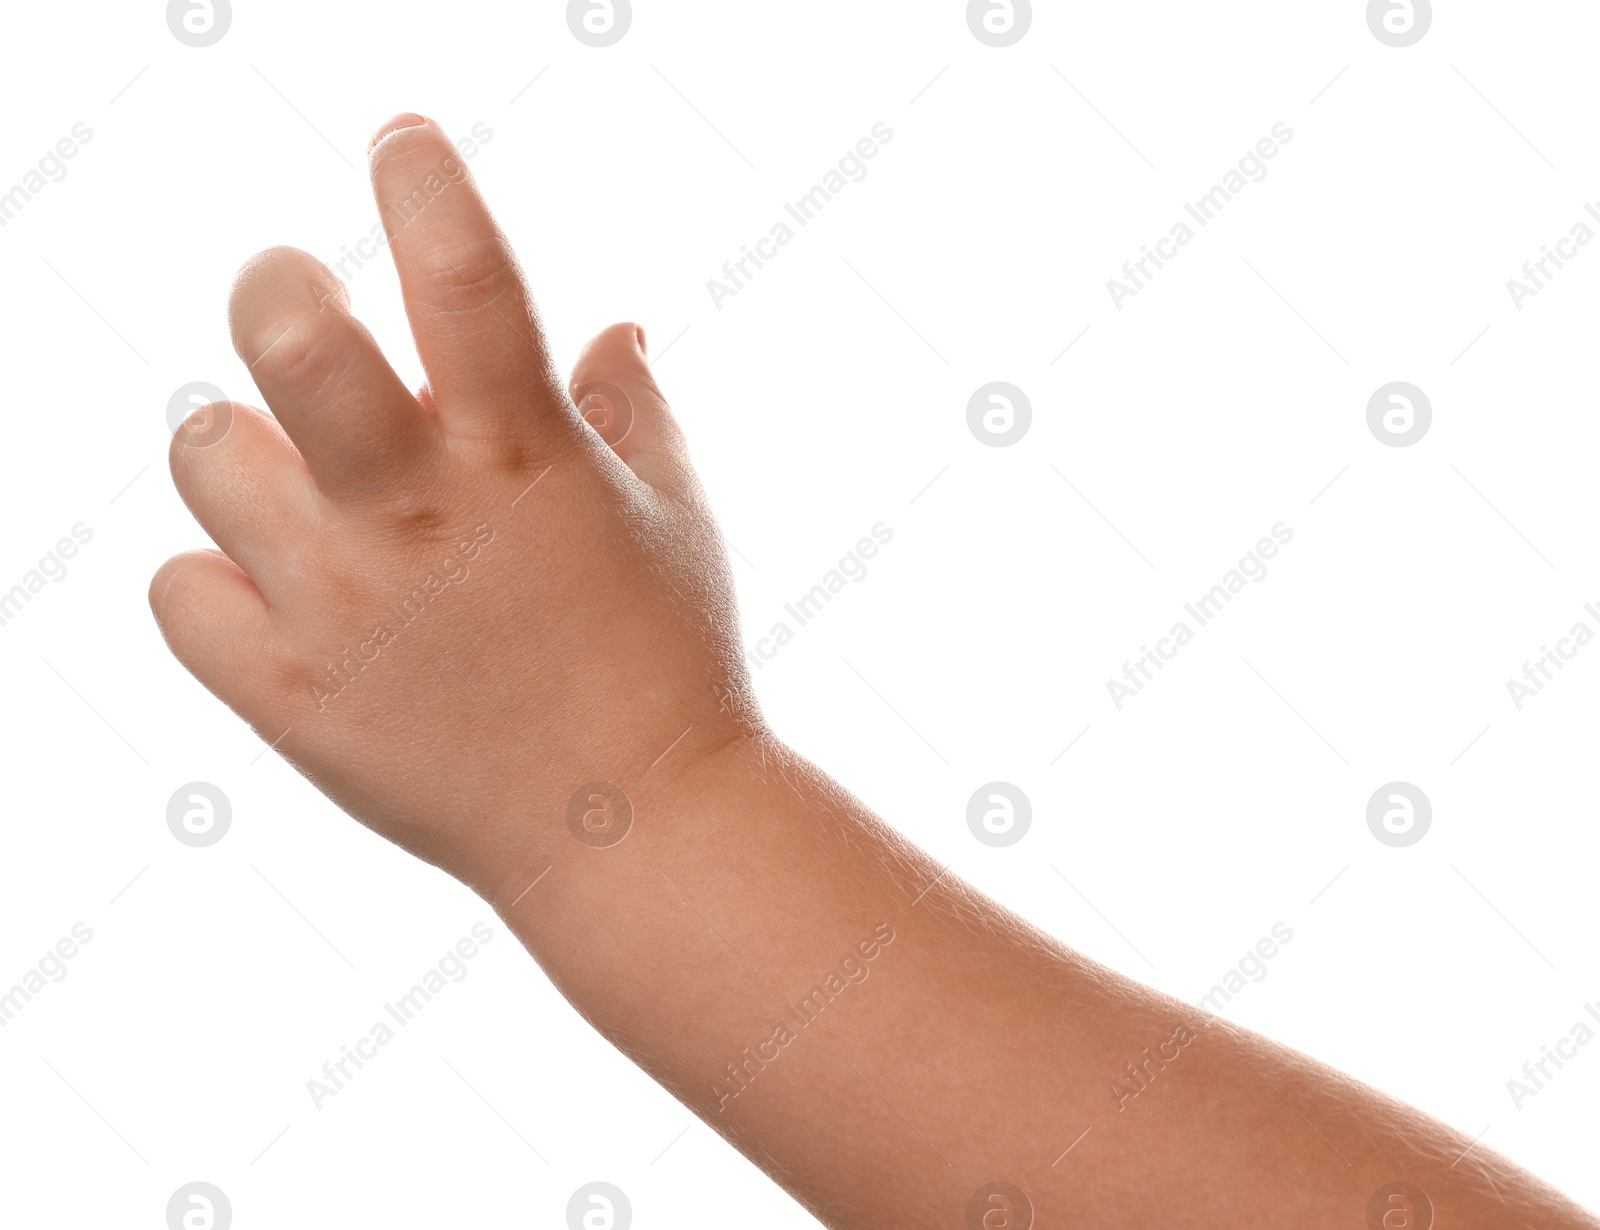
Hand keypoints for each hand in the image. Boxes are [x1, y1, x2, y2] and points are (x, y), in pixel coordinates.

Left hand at [150, 113, 757, 894]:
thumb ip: (635, 410)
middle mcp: (418, 513)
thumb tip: (617, 328)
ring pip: (206, 455)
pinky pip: (180, 593)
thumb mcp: (677, 518)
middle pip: (282, 333)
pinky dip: (216, 577)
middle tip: (296, 297)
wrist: (634, 833)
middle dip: (275, 282)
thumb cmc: (669, 664)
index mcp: (527, 454)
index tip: (401, 140)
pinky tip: (280, 591)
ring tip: (301, 484)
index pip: (459, 268)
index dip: (420, 175)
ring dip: (246, 447)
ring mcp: (341, 607)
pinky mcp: (289, 697)